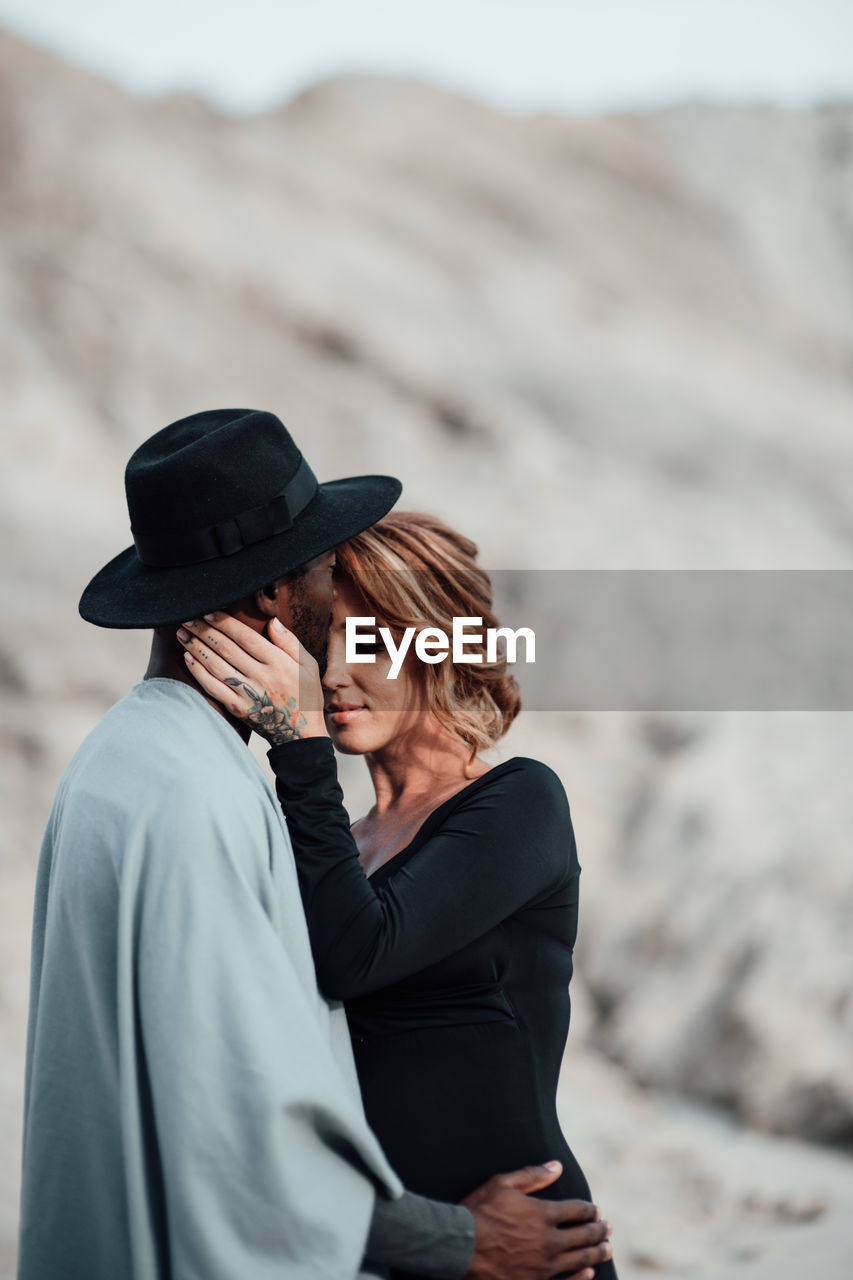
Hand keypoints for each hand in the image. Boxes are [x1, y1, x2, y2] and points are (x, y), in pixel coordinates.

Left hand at [177, 612, 327, 744]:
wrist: (301, 734)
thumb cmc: (306, 695)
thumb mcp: (309, 666)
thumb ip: (290, 643)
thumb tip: (272, 621)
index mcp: (278, 663)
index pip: (246, 637)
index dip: (225, 623)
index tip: (209, 611)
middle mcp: (261, 676)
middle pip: (227, 649)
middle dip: (204, 631)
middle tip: (187, 618)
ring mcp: (248, 694)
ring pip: (216, 665)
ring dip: (196, 648)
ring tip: (182, 634)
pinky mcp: (238, 708)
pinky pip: (214, 688)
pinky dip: (199, 673)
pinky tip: (189, 659)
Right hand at [462, 1162, 611, 1279]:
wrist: (461, 1248)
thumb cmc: (479, 1212)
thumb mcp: (502, 1184)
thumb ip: (532, 1176)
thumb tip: (557, 1166)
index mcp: (543, 1214)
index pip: (576, 1211)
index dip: (589, 1210)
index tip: (596, 1211)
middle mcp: (549, 1240)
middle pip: (583, 1236)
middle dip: (598, 1230)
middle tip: (607, 1228)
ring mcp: (545, 1266)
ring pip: (579, 1259)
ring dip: (596, 1253)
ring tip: (606, 1248)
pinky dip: (581, 1278)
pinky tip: (589, 1273)